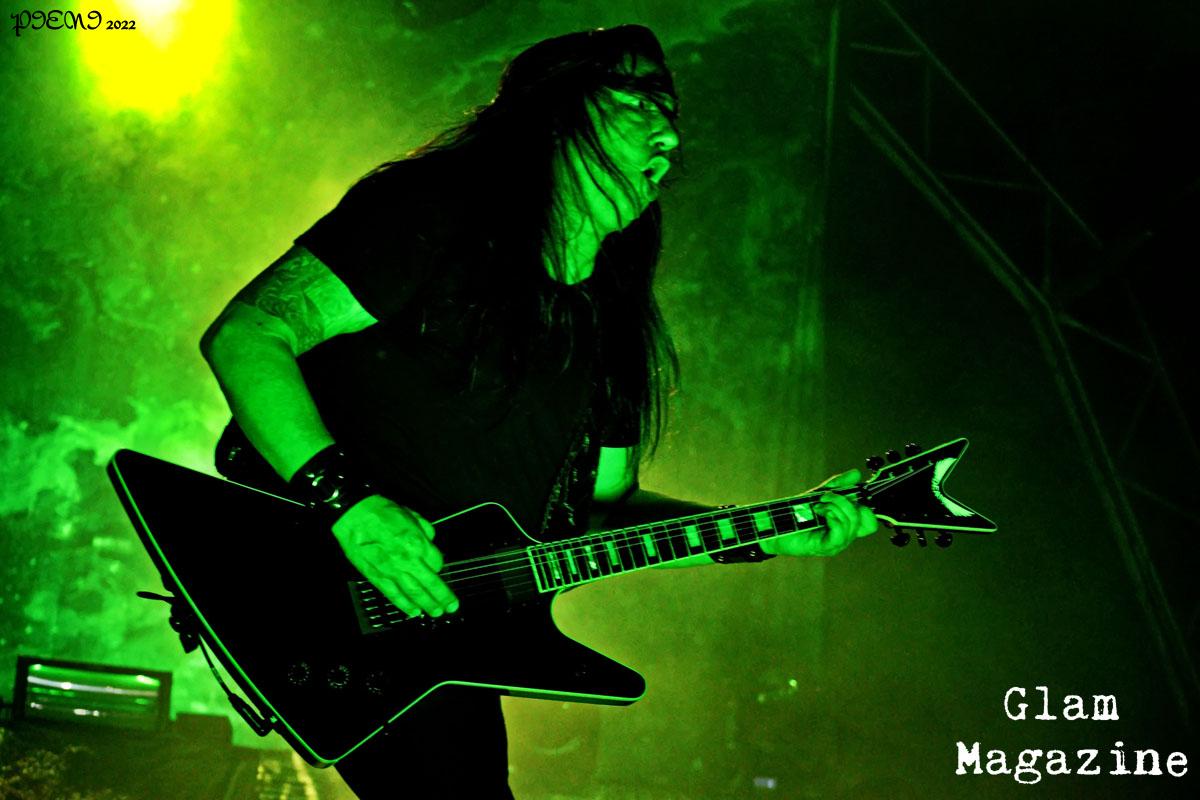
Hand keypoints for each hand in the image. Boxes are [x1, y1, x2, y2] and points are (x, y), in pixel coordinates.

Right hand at [330, 494, 458, 616]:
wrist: (354, 515)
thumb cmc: (382, 511)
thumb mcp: (411, 514)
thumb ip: (425, 529)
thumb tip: (431, 541)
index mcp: (418, 543)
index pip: (437, 562)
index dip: (439, 566)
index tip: (437, 568)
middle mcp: (408, 560)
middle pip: (431, 583)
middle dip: (442, 597)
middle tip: (451, 607)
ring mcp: (392, 571)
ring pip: (414, 592)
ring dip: (427, 604)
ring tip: (436, 612)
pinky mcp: (376, 577)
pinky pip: (393, 594)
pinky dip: (404, 605)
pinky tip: (413, 612)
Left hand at [764, 468, 877, 556]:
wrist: (774, 526)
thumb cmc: (797, 513)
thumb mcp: (819, 495)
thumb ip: (838, 485)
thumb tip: (856, 473)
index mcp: (846, 525)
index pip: (869, 521)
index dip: (863, 505)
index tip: (845, 495)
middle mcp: (845, 536)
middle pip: (863, 517)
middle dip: (843, 500)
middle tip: (824, 497)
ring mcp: (837, 544)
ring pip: (851, 522)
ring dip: (834, 506)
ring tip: (818, 505)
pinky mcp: (826, 547)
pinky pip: (840, 534)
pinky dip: (832, 518)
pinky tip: (820, 513)